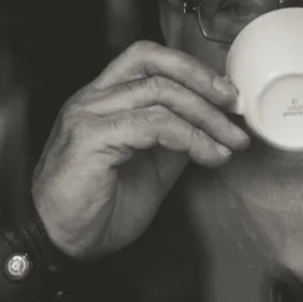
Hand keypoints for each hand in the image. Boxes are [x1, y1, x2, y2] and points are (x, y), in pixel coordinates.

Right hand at [31, 42, 250, 260]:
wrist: (66, 243)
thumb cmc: (102, 208)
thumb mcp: (153, 165)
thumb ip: (177, 138)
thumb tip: (215, 122)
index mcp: (103, 99)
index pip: (148, 58)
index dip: (192, 69)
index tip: (227, 93)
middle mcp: (92, 100)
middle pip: (154, 65)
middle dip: (204, 83)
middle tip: (236, 108)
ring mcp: (87, 116)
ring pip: (159, 93)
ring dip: (206, 117)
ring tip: (231, 142)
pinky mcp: (91, 139)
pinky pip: (153, 125)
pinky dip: (192, 138)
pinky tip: (210, 156)